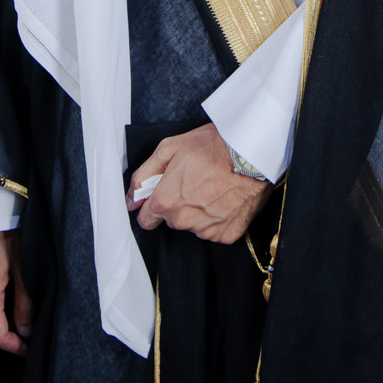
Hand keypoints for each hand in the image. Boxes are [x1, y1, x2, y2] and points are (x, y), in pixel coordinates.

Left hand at [128, 123, 271, 244]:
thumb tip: (131, 197)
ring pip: (193, 226)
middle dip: (177, 205)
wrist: (250, 153)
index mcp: (166, 201)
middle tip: (193, 182)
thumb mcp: (169, 148)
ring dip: (198, 212)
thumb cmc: (212, 147)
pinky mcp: (226, 235)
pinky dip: (218, 218)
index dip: (151, 207)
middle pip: (172, 220)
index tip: (161, 197)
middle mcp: (184, 220)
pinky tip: (224, 198)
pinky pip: (214, 230)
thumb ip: (144, 175)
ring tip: (212, 188)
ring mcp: (206, 230)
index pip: (145, 221)